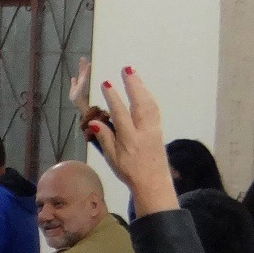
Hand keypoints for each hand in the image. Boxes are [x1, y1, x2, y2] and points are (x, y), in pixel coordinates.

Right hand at [84, 68, 174, 215]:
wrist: (153, 182)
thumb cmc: (129, 171)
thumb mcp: (112, 158)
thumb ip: (104, 138)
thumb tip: (94, 122)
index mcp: (130, 140)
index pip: (121, 115)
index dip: (113, 99)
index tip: (106, 84)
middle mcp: (144, 131)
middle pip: (140, 104)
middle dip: (133, 85)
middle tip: (126, 69)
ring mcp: (154, 129)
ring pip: (149, 104)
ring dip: (141, 87)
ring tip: (133, 74)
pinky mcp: (159, 129)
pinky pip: (154, 108)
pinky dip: (148, 96)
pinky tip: (143, 89)